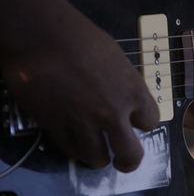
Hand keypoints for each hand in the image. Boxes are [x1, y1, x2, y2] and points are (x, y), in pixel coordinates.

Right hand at [0, 0, 158, 171]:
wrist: (41, 34)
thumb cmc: (80, 37)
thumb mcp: (116, 59)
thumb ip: (125, 85)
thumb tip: (124, 98)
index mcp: (133, 92)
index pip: (151, 122)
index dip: (143, 124)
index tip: (136, 123)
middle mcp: (113, 113)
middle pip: (131, 155)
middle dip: (129, 161)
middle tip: (123, 161)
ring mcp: (85, 123)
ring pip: (97, 160)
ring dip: (98, 157)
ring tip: (94, 151)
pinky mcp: (56, 127)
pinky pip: (71, 151)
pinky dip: (75, 150)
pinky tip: (75, 140)